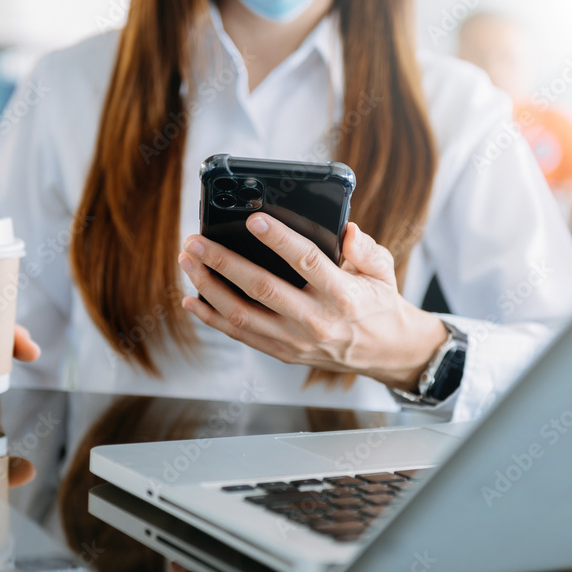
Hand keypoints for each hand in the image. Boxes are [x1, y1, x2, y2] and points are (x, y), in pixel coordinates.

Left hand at [178, 217, 445, 391]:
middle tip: (196, 241)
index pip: (307, 261)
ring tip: (188, 262)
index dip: (278, 239)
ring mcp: (296, 341)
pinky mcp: (283, 353)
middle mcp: (316, 321)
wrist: (384, 352)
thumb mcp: (383, 271)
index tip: (253, 219)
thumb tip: (347, 230)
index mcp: (343, 296)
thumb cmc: (378, 304)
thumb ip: (366, 249)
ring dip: (209, 287)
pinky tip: (192, 299)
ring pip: (242, 314)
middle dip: (224, 262)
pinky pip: (240, 335)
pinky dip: (212, 318)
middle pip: (262, 288)